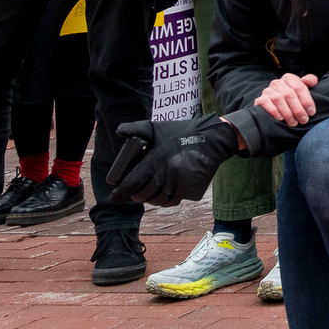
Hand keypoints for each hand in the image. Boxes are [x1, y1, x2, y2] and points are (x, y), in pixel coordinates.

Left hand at [106, 117, 240, 205]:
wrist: (213, 139)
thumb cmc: (183, 132)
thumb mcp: (159, 127)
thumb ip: (137, 128)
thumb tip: (119, 131)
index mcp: (157, 159)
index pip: (133, 182)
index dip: (121, 192)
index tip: (115, 197)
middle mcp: (168, 173)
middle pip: (144, 194)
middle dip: (137, 195)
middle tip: (136, 193)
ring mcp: (181, 183)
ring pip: (159, 200)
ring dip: (152, 199)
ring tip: (151, 193)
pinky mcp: (192, 190)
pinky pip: (174, 201)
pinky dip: (167, 200)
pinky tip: (165, 193)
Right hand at [254, 71, 319, 125]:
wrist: (276, 106)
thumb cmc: (294, 97)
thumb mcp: (304, 88)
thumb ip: (310, 81)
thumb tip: (307, 80)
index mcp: (289, 78)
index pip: (299, 87)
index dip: (307, 100)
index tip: (311, 112)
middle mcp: (277, 83)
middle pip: (290, 94)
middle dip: (298, 109)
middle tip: (303, 120)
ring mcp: (267, 90)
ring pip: (278, 99)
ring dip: (287, 112)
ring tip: (294, 122)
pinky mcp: (260, 99)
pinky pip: (266, 103)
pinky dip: (273, 111)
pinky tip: (280, 118)